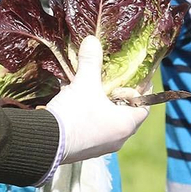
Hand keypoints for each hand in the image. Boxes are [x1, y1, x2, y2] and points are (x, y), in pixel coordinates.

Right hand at [46, 36, 148, 163]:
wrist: (46, 143)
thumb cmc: (75, 114)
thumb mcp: (84, 84)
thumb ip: (91, 62)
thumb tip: (92, 40)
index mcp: (125, 124)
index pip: (144, 108)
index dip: (143, 93)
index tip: (138, 81)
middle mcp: (117, 139)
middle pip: (127, 116)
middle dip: (122, 100)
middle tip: (114, 85)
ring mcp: (101, 147)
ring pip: (110, 124)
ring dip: (105, 110)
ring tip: (95, 93)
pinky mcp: (85, 151)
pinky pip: (94, 131)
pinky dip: (91, 118)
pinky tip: (78, 106)